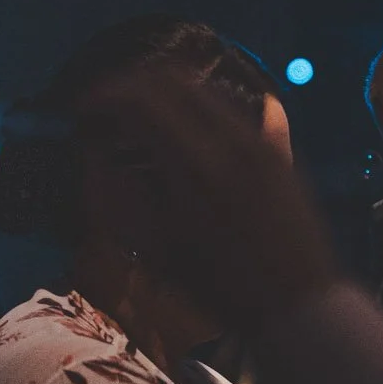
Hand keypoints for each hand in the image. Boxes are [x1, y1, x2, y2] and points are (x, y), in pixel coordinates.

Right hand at [88, 74, 335, 330]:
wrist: (301, 303)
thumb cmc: (225, 289)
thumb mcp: (161, 248)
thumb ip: (124, 193)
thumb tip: (97, 153)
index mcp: (197, 164)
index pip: (141, 98)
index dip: (103, 96)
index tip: (81, 110)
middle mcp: (232, 139)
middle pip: (172, 80)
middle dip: (131, 86)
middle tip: (107, 111)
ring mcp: (262, 140)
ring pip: (204, 91)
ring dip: (165, 96)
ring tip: (140, 124)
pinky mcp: (279, 149)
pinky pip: (232, 109)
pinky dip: (198, 111)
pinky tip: (184, 136)